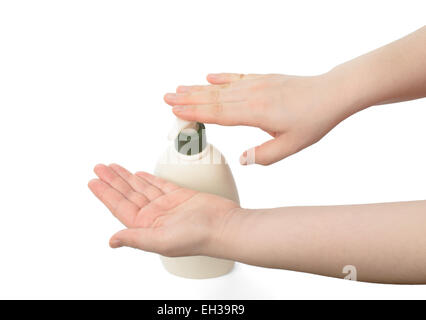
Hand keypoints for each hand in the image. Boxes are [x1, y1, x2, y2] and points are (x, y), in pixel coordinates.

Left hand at [88, 164, 238, 256]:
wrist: (224, 226)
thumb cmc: (198, 237)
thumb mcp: (161, 240)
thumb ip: (135, 238)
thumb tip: (112, 240)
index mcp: (147, 227)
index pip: (120, 207)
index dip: (105, 194)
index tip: (93, 182)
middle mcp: (154, 216)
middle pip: (128, 194)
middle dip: (112, 181)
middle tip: (99, 168)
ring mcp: (167, 205)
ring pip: (141, 187)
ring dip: (126, 177)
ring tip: (112, 167)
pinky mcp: (180, 196)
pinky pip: (159, 185)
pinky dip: (148, 178)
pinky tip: (137, 174)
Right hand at [164, 73, 349, 164]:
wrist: (331, 94)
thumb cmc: (313, 121)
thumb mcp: (291, 146)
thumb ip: (264, 155)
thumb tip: (242, 160)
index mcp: (255, 113)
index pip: (218, 114)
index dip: (195, 112)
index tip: (176, 111)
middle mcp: (252, 96)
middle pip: (213, 98)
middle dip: (188, 98)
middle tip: (166, 98)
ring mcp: (257, 85)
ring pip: (221, 87)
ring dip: (198, 88)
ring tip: (179, 88)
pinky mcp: (263, 79)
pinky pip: (237, 77)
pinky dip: (222, 77)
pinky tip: (209, 77)